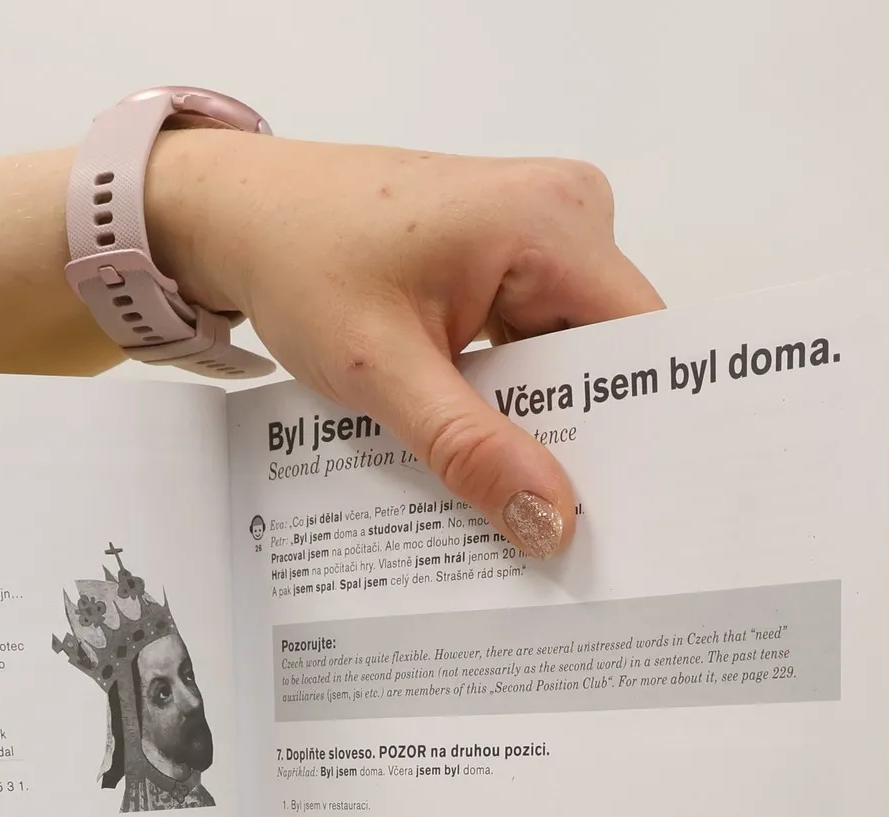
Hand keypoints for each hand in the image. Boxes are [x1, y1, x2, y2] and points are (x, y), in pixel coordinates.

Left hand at [150, 136, 662, 556]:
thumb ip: (470, 449)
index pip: (641, 342)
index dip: (644, 428)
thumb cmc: (300, 259)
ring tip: (525, 500)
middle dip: (586, 437)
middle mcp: (565, 214)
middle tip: (568, 530)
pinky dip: (515, 400)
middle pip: (610, 354)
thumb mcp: (383, 372)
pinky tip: (492, 451)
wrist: (243, 217)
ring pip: (572, 359)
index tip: (632, 511)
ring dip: (544, 424)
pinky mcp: (512, 261)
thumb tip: (549, 519)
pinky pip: (537, 345)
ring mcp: (541, 235)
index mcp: (552, 222)